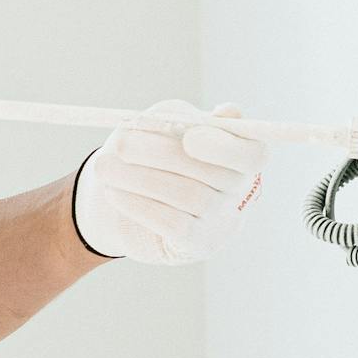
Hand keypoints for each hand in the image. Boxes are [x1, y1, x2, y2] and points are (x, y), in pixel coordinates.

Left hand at [71, 99, 265, 263]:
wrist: (123, 194)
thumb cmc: (151, 150)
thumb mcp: (167, 124)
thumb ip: (188, 118)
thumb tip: (228, 114)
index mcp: (239, 154)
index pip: (253, 154)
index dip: (226, 147)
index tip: (190, 137)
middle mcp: (238, 189)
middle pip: (214, 174)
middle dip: (162, 154)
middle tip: (121, 142)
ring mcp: (221, 220)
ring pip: (188, 196)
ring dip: (139, 179)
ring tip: (103, 167)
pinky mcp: (197, 244)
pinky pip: (172, 224)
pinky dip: (139, 205)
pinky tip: (113, 192)